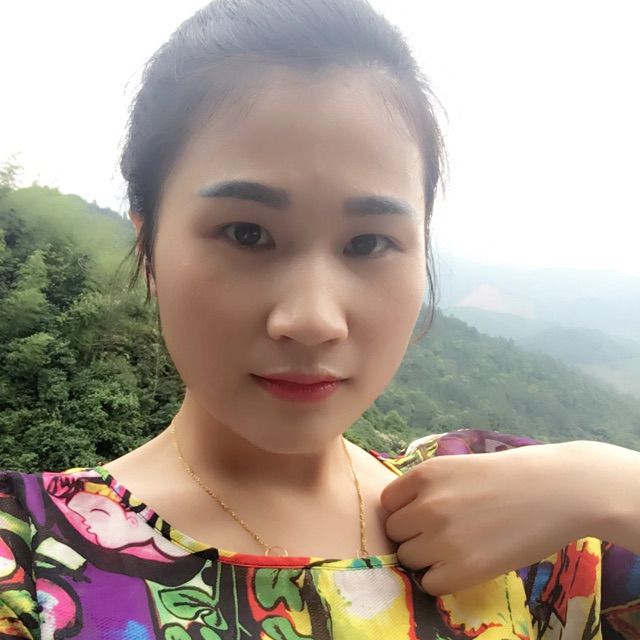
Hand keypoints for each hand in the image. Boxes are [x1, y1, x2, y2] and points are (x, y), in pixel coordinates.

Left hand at [380, 440, 599, 595]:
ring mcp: (444, 538)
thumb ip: (429, 487)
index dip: (404, 512)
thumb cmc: (513, 474)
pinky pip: (429, 584)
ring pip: (408, 558)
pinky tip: (463, 566)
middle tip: (442, 534)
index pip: (387, 503)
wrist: (559, 490)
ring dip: (425, 558)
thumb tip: (404, 512)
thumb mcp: (458, 466)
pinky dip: (441, 579)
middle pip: (395, 532)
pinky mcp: (465, 568)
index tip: (423, 516)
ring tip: (455, 549)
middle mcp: (427, 504)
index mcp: (425, 474)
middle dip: (413, 535)